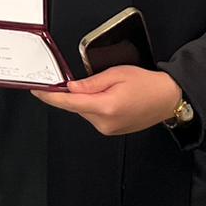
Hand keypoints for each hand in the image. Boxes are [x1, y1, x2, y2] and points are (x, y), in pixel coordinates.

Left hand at [32, 66, 183, 135]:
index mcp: (105, 106)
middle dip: (76, 93)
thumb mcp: (117, 74)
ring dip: (88, 99)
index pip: (69, 102)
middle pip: (76, 106)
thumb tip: (70, 87)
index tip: (38, 91)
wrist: (167, 98)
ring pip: (85, 111)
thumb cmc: (147, 84)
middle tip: (94, 81)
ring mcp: (108, 129)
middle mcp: (105, 122)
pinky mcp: (111, 131)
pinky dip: (96, 106)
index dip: (50, 96)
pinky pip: (94, 116)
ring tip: (110, 89)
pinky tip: (111, 98)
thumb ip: (90, 82)